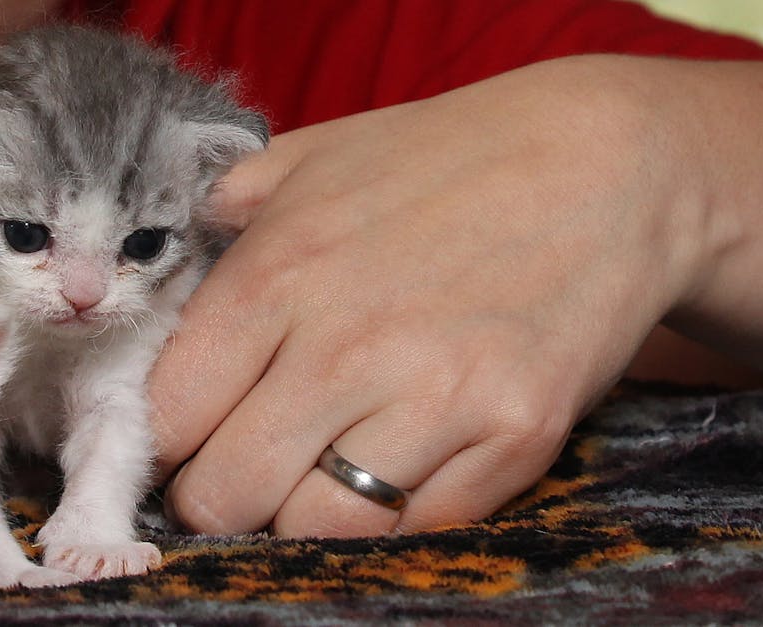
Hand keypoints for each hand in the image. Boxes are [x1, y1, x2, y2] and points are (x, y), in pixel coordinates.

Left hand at [148, 57, 711, 536]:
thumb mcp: (310, 160)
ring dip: (301, 519)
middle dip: (220, 496)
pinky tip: (395, 473)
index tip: (185, 439)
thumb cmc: (446, 161)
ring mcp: (436, 399)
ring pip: (314, 532)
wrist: (612, 165)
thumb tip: (150, 286)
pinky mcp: (515, 439)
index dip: (162, 442)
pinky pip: (416, 532)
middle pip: (225, 494)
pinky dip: (393, 521)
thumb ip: (219, 219)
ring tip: (317, 479)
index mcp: (276, 274)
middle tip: (244, 472)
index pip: (167, 416)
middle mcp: (346, 346)